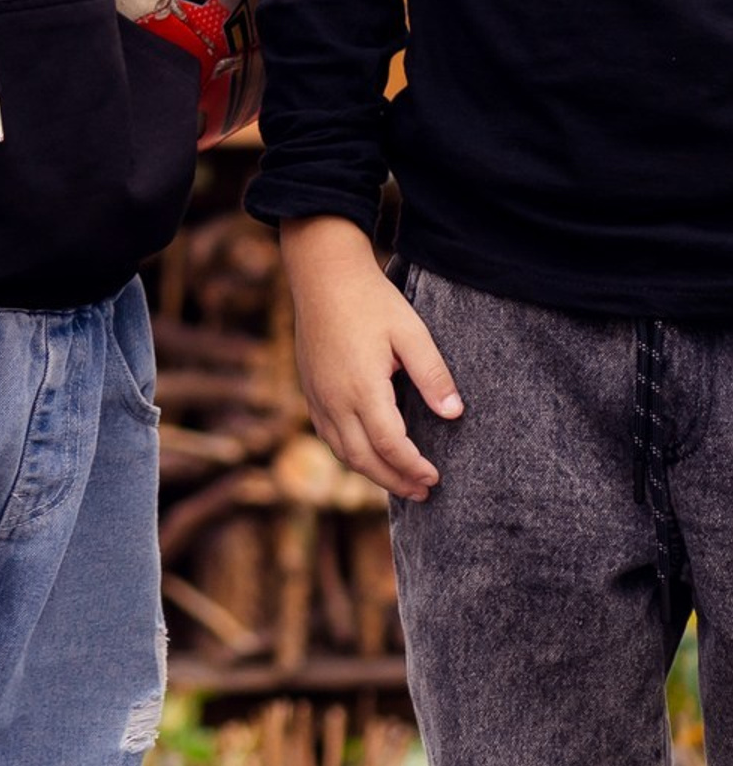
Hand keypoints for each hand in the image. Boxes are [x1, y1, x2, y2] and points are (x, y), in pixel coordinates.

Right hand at [282, 215, 462, 501]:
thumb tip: (455, 414)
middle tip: (423, 492)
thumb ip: (433, 376)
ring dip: (370, 471)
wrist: (322, 273)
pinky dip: (348, 452)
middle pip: (363, 458)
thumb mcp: (411, 332)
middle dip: (394, 480)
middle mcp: (334, 397)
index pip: (390, 445)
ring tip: (399, 481)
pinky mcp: (309, 386)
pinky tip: (366, 452)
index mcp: (362, 387)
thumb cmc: (371, 300)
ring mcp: (317, 393)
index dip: (413, 467)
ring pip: (341, 450)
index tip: (436, 477)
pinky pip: (326, 433)